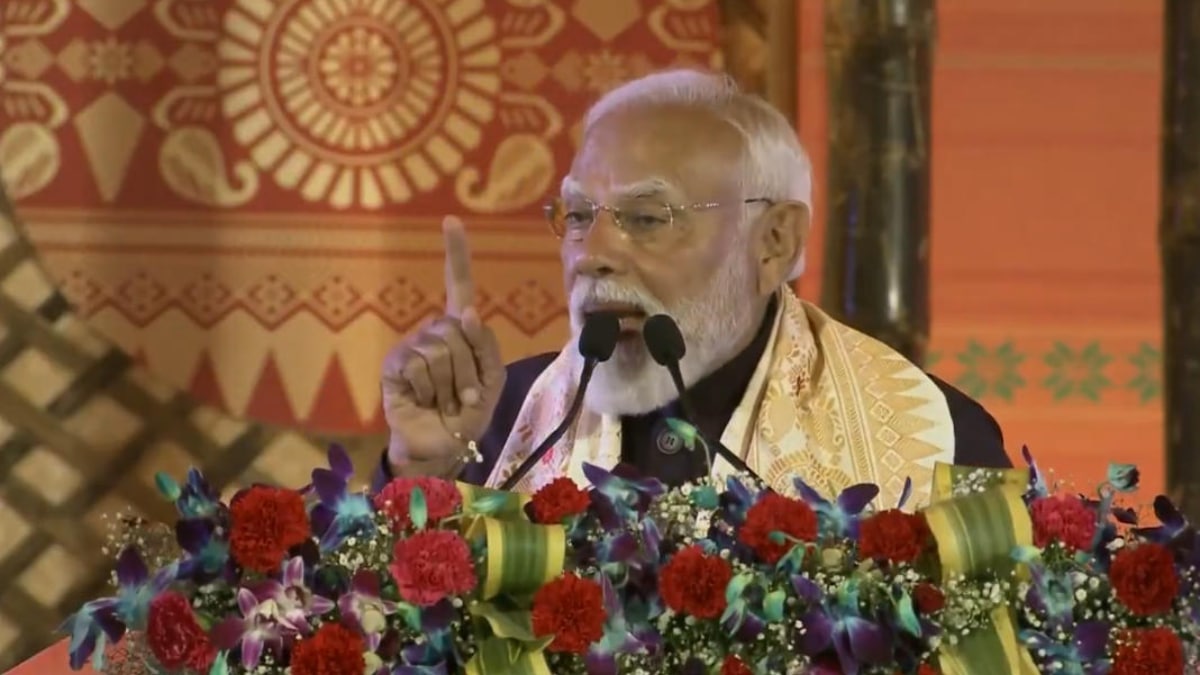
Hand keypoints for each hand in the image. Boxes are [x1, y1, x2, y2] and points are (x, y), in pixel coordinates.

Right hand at [381, 216, 505, 477]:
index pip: (458, 285)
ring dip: (451, 384)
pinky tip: (426, 401)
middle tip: (464, 395)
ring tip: (446, 401)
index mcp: (460, 329)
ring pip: (439, 350)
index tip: (451, 220)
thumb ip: (486, 345)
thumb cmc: (469, 412)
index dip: (456, 253)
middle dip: (468, 369)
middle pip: (456, 330)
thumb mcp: (492, 378)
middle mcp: (434, 331)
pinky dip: (429, 390)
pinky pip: (417, 365)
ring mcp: (411, 347)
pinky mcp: (395, 366)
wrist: (444, 446)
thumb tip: (467, 312)